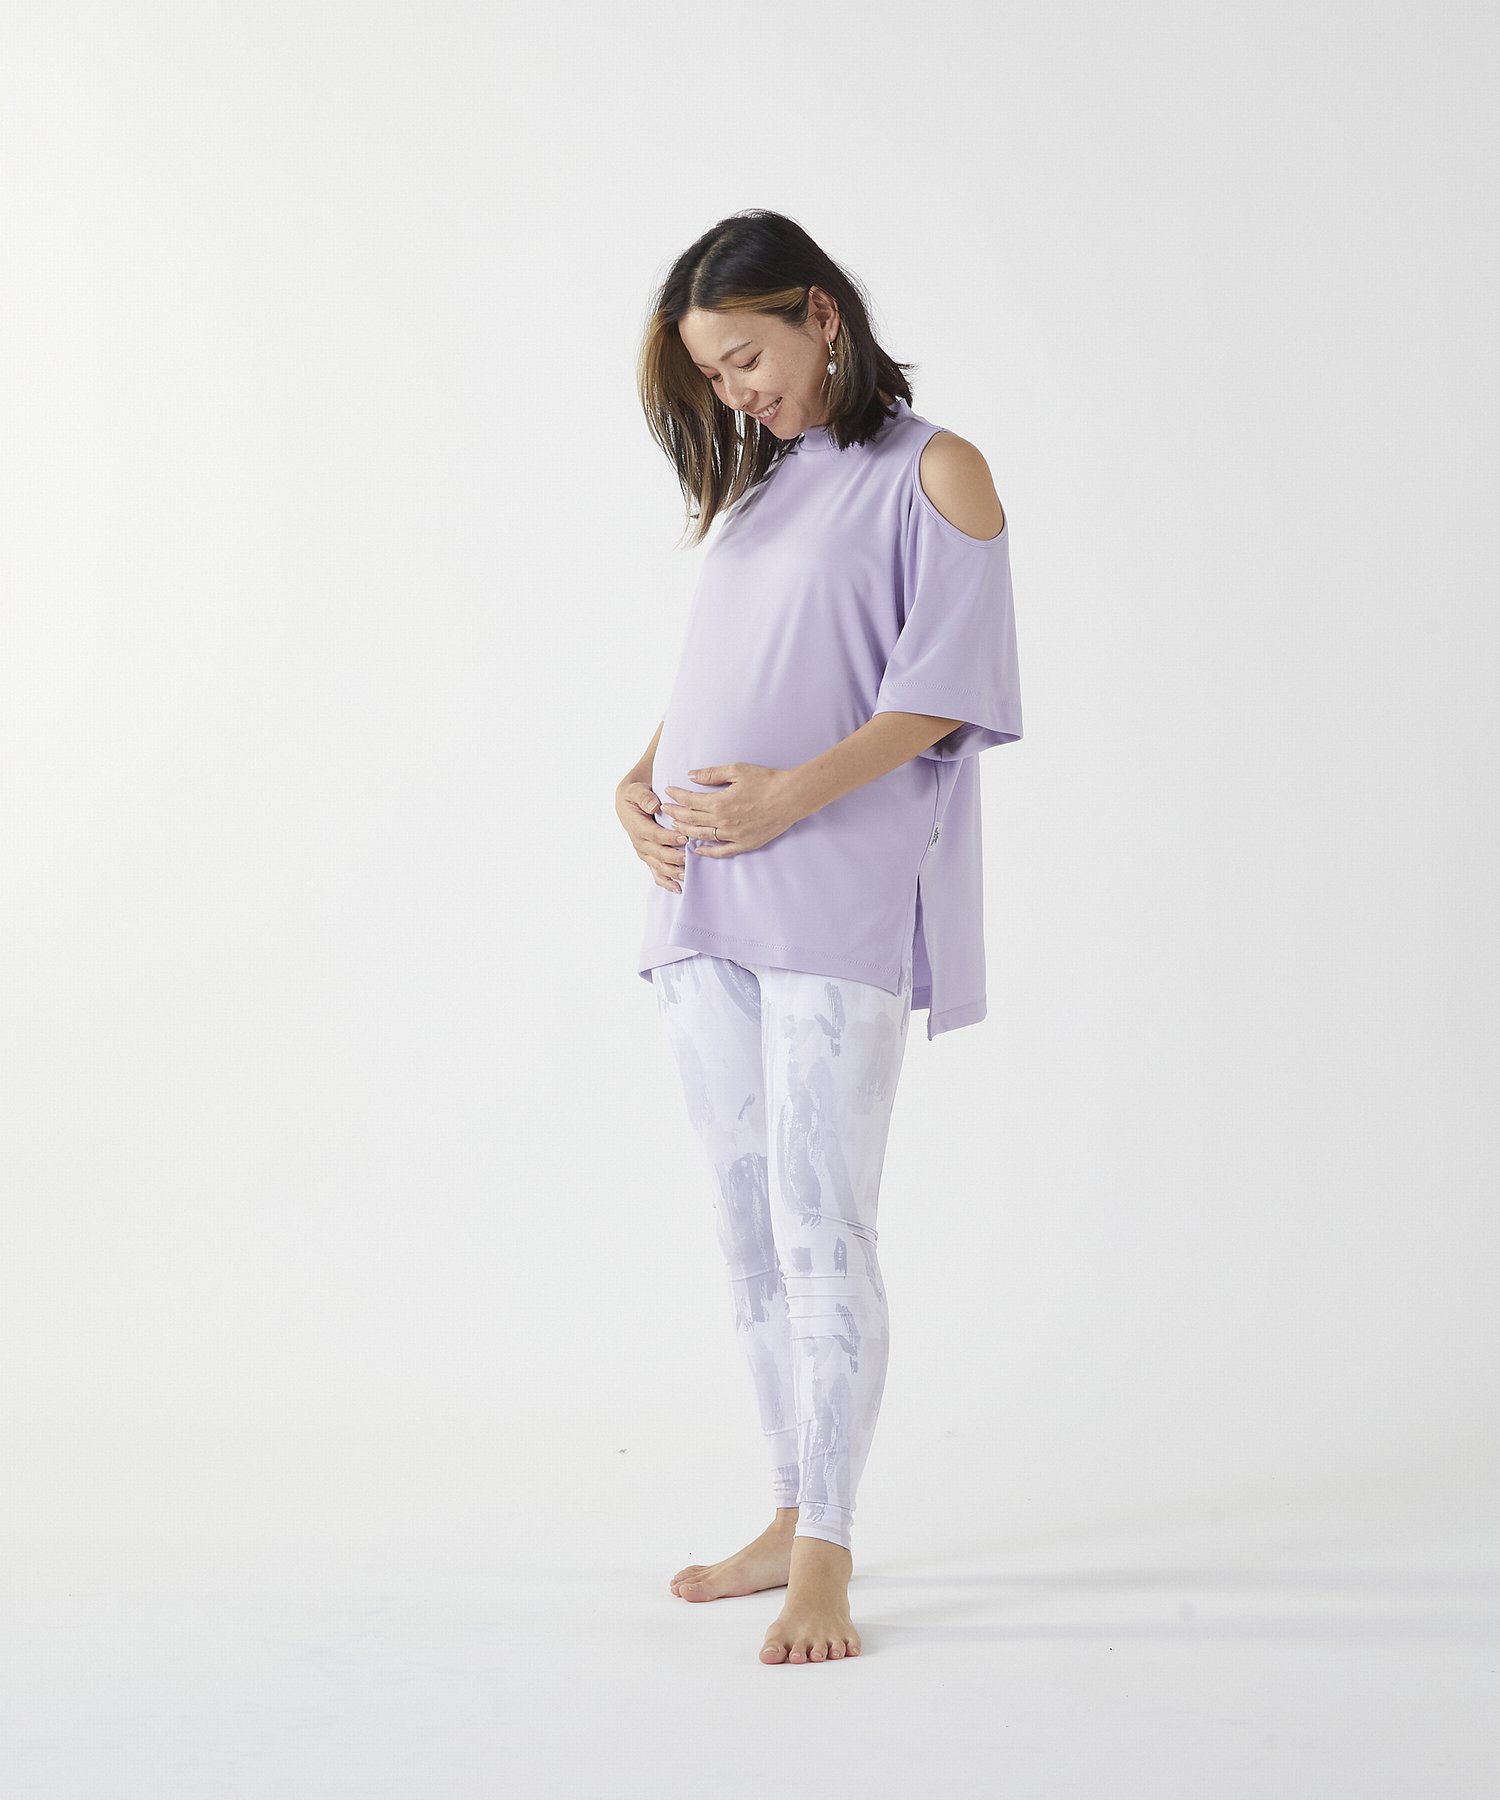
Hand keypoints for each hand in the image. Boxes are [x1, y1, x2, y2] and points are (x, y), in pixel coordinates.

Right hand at [615, 776, 689, 892]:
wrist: (629, 803)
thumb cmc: (635, 795)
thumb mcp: (635, 790)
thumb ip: (643, 797)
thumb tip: (654, 806)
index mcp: (636, 826)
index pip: (654, 834)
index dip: (668, 837)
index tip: (684, 837)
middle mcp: (640, 842)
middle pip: (657, 853)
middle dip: (673, 857)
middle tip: (689, 857)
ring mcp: (645, 852)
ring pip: (658, 865)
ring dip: (672, 871)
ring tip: (687, 875)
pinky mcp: (649, 858)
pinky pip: (656, 873)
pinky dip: (666, 882)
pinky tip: (677, 888)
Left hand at [660, 763, 800, 856]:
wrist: (791, 797)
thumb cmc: (766, 780)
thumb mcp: (737, 770)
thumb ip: (712, 774)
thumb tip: (691, 775)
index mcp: (719, 802)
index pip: (689, 800)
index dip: (676, 796)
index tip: (667, 792)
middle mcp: (723, 821)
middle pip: (691, 819)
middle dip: (675, 813)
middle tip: (665, 809)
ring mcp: (733, 835)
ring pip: (702, 836)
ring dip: (686, 831)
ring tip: (675, 826)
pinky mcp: (745, 843)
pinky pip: (721, 852)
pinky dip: (707, 852)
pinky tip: (697, 850)